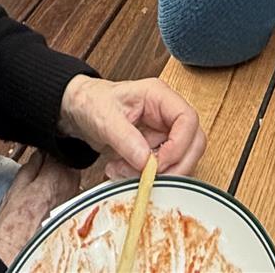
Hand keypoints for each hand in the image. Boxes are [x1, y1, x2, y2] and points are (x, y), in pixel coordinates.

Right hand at [0, 154, 82, 263]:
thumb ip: (32, 166)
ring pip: (71, 178)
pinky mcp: (75, 213)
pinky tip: (46, 205)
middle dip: (56, 166)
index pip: (61, 149)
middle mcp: (72, 186)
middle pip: (69, 163)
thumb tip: (40, 155)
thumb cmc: (12, 227)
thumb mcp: (16, 187)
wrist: (16, 255)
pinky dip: (61, 195)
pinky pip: (70, 194)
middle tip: (38, 176)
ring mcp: (75, 200)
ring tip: (39, 194)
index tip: (40, 156)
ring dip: (58, 180)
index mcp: (57, 174)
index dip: (49, 151)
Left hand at [59, 75, 204, 179]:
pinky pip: (162, 168)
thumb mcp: (104, 118)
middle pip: (193, 143)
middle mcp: (167, 114)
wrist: (80, 112)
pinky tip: (121, 171)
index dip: (180, 145)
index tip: (158, 164)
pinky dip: (144, 176)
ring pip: (180, 160)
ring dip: (155, 174)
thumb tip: (146, 162)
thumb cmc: (92, 103)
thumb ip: (125, 138)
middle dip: (174, 166)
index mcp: (159, 96)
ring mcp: (164, 132)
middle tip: (149, 178)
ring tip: (122, 171)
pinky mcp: (156, 149)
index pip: (188, 119)